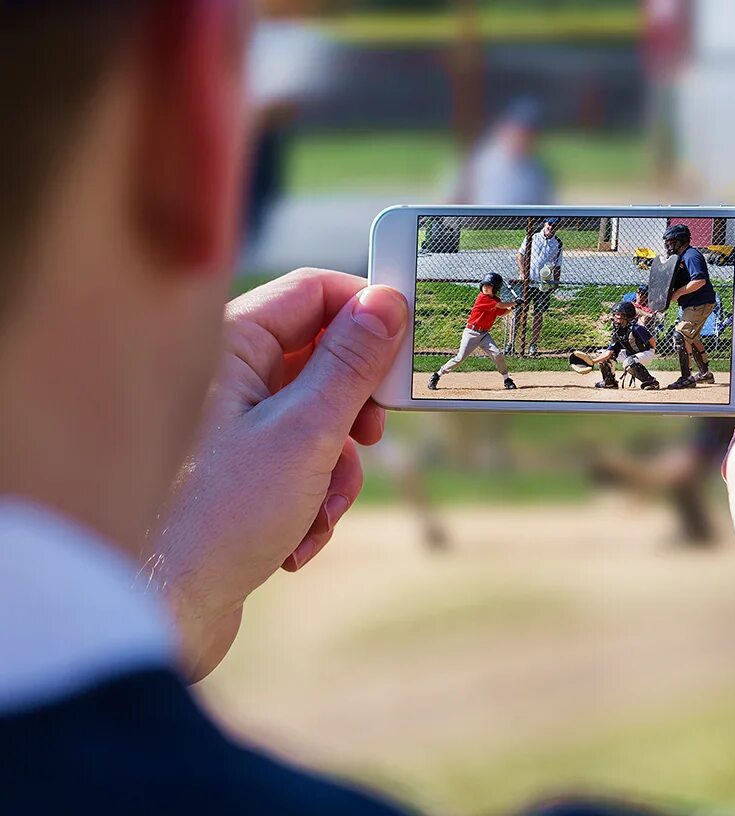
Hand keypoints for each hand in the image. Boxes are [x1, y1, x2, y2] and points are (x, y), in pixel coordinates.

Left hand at [151, 270, 407, 679]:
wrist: (159, 610)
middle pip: (320, 361)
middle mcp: (220, 378)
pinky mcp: (229, 474)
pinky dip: (308, 500)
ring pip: (315, 421)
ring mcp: (223, 428)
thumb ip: (352, 363)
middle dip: (354, 411)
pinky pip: (293, 465)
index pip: (313, 293)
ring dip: (334, 471)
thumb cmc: (218, 517)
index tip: (408, 350)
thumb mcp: (307, 433)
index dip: (368, 314)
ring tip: (319, 513)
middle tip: (370, 438)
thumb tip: (386, 302)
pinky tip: (294, 543)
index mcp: (227, 347)